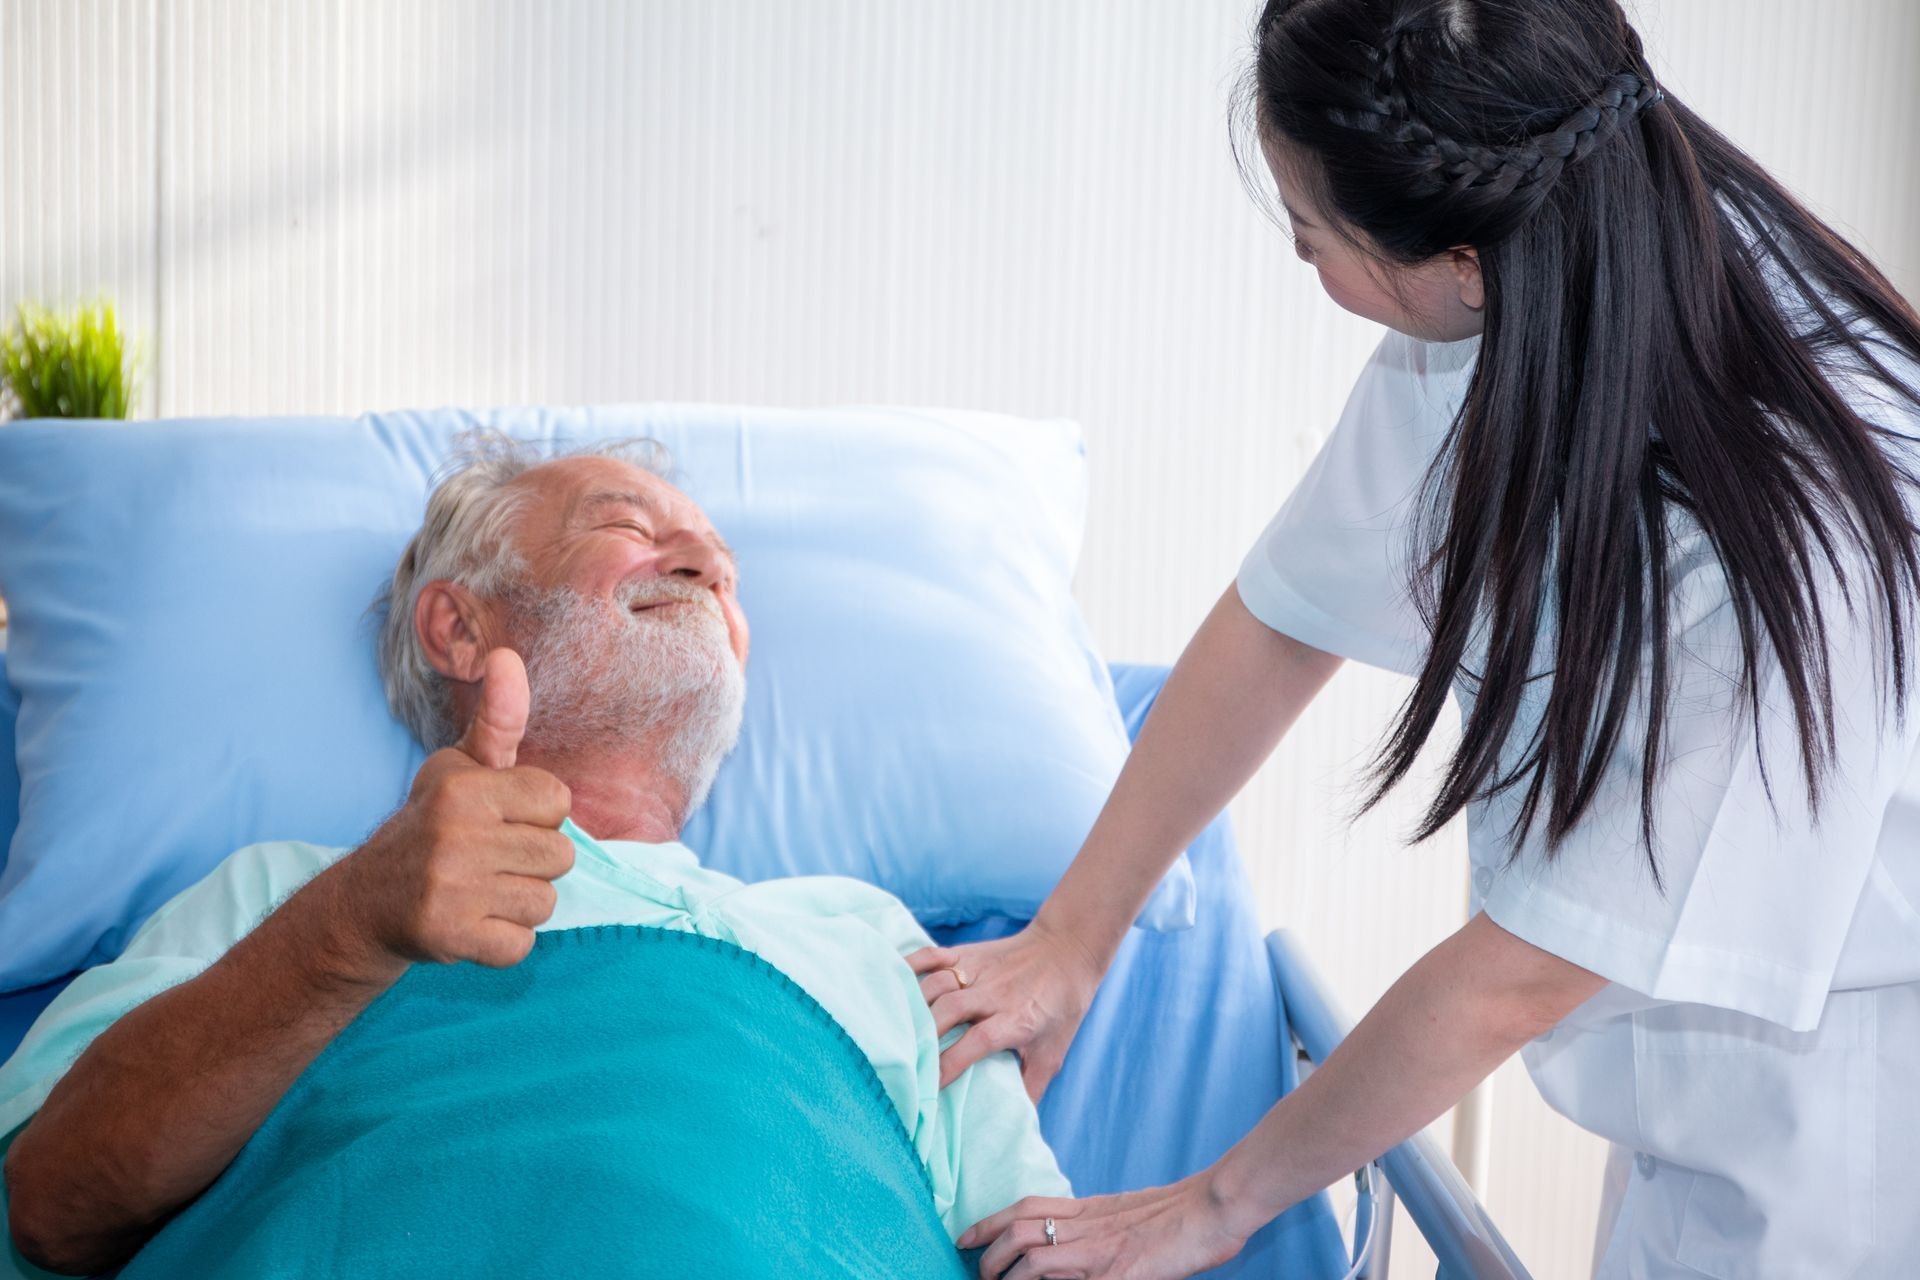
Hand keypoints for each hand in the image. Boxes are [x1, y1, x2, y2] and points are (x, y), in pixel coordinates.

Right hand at [341, 648, 575, 969]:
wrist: (366, 902)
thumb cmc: (433, 826)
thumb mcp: (460, 768)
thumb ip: (498, 719)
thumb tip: (507, 656)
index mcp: (464, 788)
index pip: (557, 799)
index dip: (537, 815)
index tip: (501, 821)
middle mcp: (455, 835)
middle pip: (560, 855)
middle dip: (532, 863)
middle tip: (488, 863)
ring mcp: (450, 888)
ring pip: (545, 902)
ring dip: (519, 904)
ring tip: (480, 892)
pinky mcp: (448, 937)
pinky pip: (522, 945)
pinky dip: (503, 942)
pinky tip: (472, 924)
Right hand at [905, 919, 1105, 1098]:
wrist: (1068, 951)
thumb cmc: (1060, 1008)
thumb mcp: (1053, 1053)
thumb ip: (1032, 1087)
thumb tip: (1016, 1124)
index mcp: (1016, 1019)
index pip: (977, 1041)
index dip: (951, 1063)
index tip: (930, 1086)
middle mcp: (994, 993)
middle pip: (950, 1010)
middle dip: (924, 1036)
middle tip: (905, 1059)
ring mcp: (978, 970)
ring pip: (937, 985)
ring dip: (914, 1006)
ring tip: (896, 1030)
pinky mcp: (967, 952)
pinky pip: (931, 956)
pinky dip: (909, 967)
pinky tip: (894, 985)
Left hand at [960, 1176, 1249, 1279]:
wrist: (1216, 1204)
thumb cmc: (1180, 1211)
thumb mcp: (1127, 1212)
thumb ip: (1097, 1224)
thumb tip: (1071, 1241)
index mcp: (1090, 1209)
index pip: (1025, 1208)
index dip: (989, 1222)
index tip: (964, 1237)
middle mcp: (1089, 1226)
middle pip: (1020, 1230)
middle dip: (989, 1254)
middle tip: (979, 1273)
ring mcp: (1103, 1251)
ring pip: (1035, 1258)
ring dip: (1010, 1275)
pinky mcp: (1122, 1274)